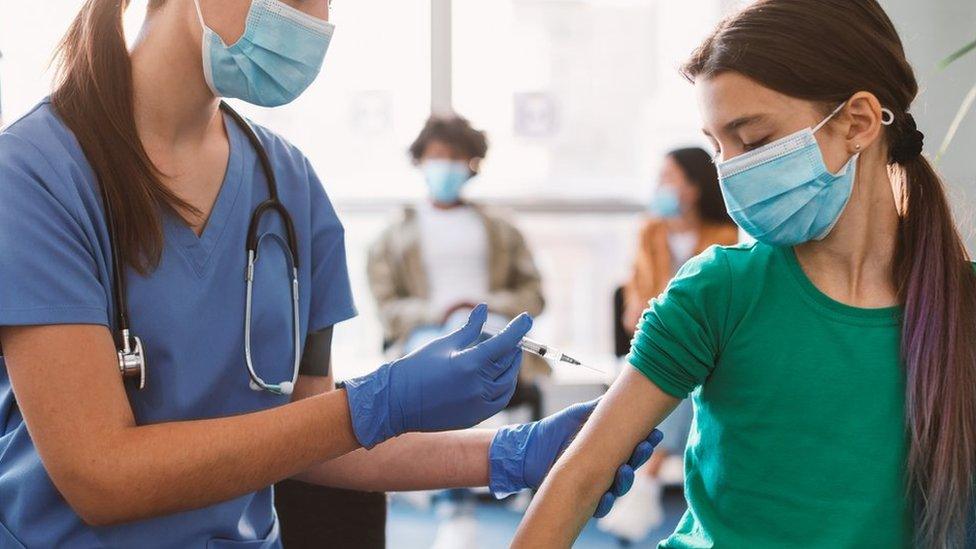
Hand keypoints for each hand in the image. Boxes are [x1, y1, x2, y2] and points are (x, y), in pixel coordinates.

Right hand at [345, 304, 531, 447]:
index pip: (503, 342)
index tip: (527, 318)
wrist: (396, 402)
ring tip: (507, 356)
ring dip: (511, 367)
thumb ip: (469, 328)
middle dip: (513, 347)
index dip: (518, 329)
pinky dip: (505, 387)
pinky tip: (501, 377)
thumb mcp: (444, 344)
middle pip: (508, 362)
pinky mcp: (474, 416)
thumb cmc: (417, 368)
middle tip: (513, 337)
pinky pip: (499, 400)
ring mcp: (477, 404)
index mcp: (468, 364)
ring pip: (507, 383)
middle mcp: (477, 385)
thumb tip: (484, 308)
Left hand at [487, 399, 662, 516]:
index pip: (634, 446)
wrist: (527, 450)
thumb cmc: (554, 431)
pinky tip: (607, 495)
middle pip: (632, 465)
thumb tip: (620, 391)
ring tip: (625, 470)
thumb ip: (598, 407)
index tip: (654, 432)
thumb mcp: (578, 414)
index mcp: (609, 448)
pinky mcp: (583, 499)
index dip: (646, 441)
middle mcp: (607, 467)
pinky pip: (599, 506)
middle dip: (640, 457)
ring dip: (626, 480)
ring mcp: (596, 484)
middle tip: (644, 446)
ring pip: (619, 487)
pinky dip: (605, 503)